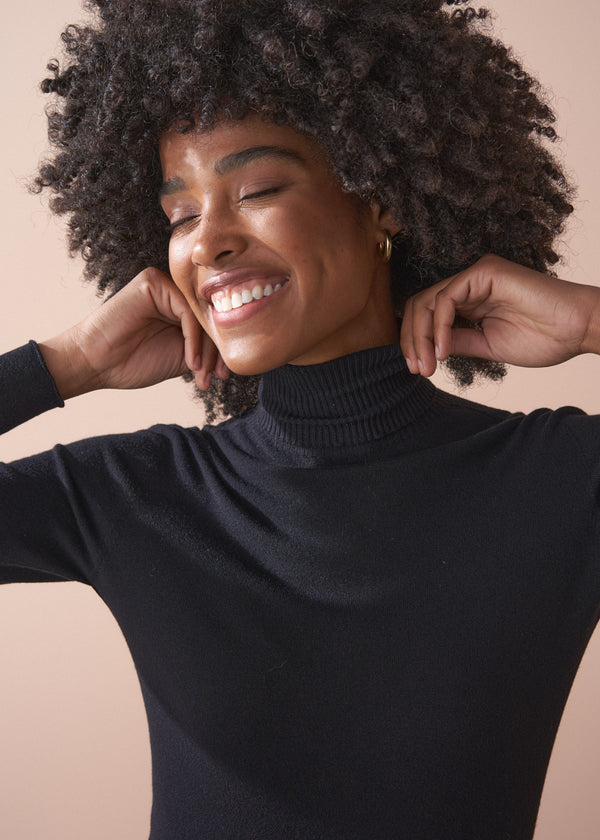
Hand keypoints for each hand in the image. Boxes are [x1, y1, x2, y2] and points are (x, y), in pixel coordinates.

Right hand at [39, 268, 228, 398]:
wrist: (98, 364)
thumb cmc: (134, 362)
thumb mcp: (182, 358)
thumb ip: (207, 348)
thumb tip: (237, 349)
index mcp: (180, 309)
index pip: (212, 324)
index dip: (222, 350)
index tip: (223, 377)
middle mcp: (174, 293)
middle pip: (210, 318)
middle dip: (217, 352)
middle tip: (219, 377)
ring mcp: (164, 285)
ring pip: (202, 315)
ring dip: (207, 349)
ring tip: (200, 373)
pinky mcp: (153, 282)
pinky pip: (187, 310)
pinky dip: (193, 338)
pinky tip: (190, 361)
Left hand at [400, 254, 599, 376]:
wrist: (578, 330)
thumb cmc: (544, 338)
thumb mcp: (487, 345)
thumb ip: (457, 342)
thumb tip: (426, 349)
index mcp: (470, 300)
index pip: (427, 315)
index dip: (416, 342)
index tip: (418, 371)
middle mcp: (469, 284)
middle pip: (420, 306)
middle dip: (412, 340)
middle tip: (417, 370)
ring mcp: (476, 275)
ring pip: (428, 301)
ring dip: (421, 336)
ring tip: (427, 365)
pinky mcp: (485, 271)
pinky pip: (446, 298)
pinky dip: (438, 326)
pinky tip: (443, 350)